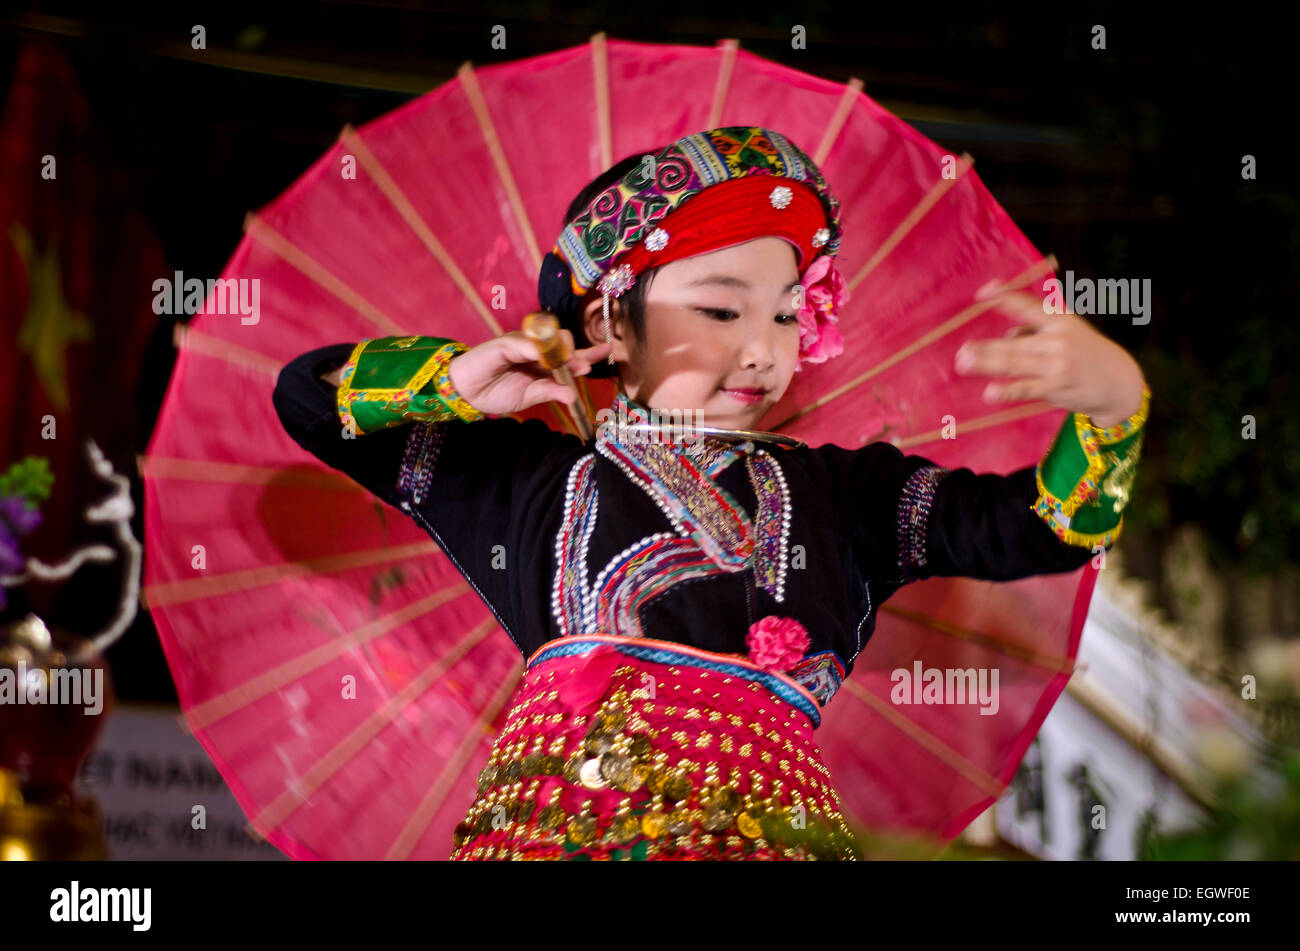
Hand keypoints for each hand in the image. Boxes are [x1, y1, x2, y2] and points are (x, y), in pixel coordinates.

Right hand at [447, 330, 611, 415]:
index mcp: (543, 363)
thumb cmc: (496, 393)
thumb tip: (573, 396)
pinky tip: (545, 357)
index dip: (589, 353)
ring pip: (549, 339)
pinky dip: (537, 350)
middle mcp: (536, 350)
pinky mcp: (506, 342)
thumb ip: (550, 391)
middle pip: (563, 342)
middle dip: (577, 352)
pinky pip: (526, 344)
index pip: (570, 355)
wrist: (467, 393)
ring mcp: (522, 343)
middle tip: (585, 366)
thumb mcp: (529, 396)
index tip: (608, 351)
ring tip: (571, 362)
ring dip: (562, 350)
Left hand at [953, 287, 1146, 427]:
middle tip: (961, 351)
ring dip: (987, 365)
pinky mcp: (1058, 386)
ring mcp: (1058, 363)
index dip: (1005, 297)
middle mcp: (1058, 338)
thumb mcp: (1066, 333)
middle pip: (1014, 342)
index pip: (1028, 305)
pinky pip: (1028, 388)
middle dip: (986, 348)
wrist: (1120, 381)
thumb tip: (1005, 338)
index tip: (982, 293)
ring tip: (964, 364)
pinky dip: (1009, 390)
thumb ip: (1034, 332)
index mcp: (1059, 320)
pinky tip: (990, 393)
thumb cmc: (1086, 354)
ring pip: (1016, 363)